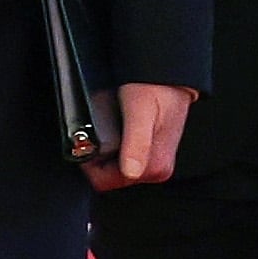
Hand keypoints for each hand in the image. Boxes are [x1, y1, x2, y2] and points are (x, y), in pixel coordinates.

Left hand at [80, 82, 197, 191]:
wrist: (169, 76)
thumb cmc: (158, 88)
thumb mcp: (141, 110)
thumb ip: (136, 142)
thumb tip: (131, 171)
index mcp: (156, 167)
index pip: (106, 182)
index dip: (90, 164)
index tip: (88, 142)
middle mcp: (156, 168)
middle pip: (109, 176)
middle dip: (97, 155)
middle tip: (99, 128)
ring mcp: (151, 160)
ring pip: (112, 166)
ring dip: (103, 148)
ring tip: (108, 123)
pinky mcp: (148, 151)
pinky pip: (119, 155)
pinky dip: (111, 142)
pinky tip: (114, 125)